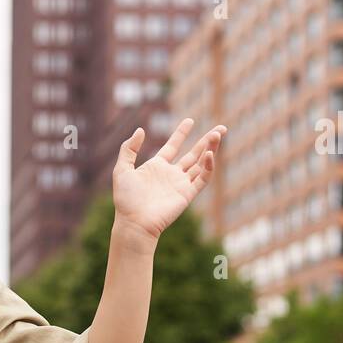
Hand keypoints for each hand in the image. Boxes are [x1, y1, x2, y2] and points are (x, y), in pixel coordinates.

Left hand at [112, 117, 224, 246]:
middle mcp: (171, 174)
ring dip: (211, 149)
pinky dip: (208, 166)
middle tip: (220, 128)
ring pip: (201, 163)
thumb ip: (128, 149)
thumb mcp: (122, 169)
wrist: (134, 222)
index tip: (190, 120)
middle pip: (193, 154)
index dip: (181, 133)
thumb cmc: (126, 199)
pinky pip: (202, 179)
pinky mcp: (187, 194)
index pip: (173, 146)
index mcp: (156, 167)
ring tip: (218, 134)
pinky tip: (209, 154)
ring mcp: (180, 184)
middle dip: (207, 140)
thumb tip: (140, 130)